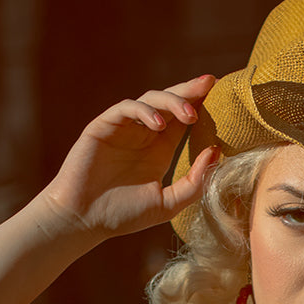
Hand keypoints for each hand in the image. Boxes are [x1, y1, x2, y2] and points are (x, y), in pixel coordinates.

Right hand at [38, 74, 219, 245]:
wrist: (84, 220)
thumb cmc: (122, 216)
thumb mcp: (167, 204)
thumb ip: (193, 183)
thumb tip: (216, 151)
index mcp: (159, 150)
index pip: (182, 120)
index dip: (200, 105)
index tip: (219, 95)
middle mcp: (142, 135)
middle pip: (170, 103)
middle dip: (190, 91)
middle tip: (210, 83)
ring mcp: (123, 128)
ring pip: (150, 100)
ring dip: (172, 102)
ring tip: (190, 114)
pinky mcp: (104, 126)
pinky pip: (126, 108)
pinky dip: (144, 111)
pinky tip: (158, 125)